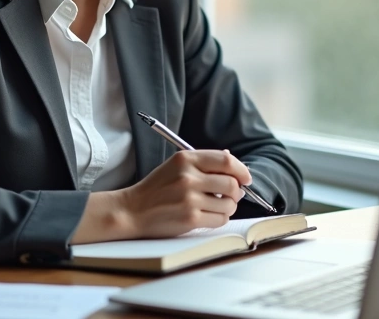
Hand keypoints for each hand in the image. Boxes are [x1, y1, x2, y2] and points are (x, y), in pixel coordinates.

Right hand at [119, 149, 251, 237]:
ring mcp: (189, 198)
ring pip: (229, 203)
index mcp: (185, 159)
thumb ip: (202, 163)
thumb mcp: (175, 166)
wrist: (133, 210)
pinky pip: (220, 219)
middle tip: (230, 195)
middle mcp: (188, 177)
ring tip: (215, 206)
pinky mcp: (190, 218)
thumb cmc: (156, 188)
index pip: (225, 160)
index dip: (241, 170)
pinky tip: (207, 215)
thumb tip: (231, 160)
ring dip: (227, 206)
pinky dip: (219, 218)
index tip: (245, 178)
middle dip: (236, 191)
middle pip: (231, 183)